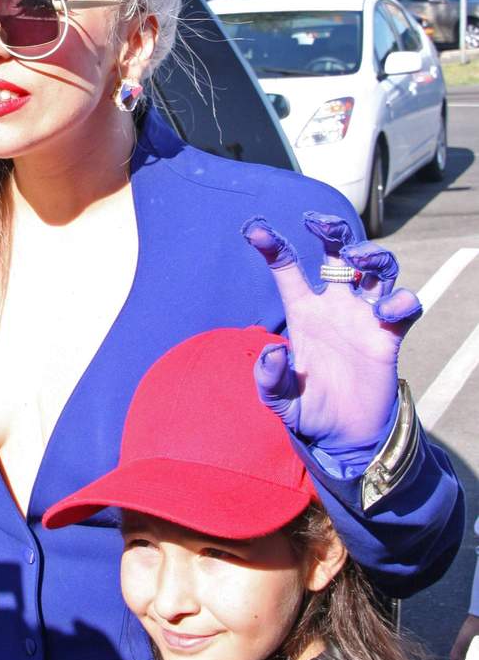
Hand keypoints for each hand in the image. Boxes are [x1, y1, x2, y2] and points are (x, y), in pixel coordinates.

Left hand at [242, 212, 421, 453]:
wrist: (344, 435)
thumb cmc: (309, 410)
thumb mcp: (280, 400)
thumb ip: (270, 378)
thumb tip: (273, 351)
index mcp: (303, 313)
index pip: (288, 269)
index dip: (272, 247)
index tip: (254, 230)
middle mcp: (335, 306)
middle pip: (338, 252)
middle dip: (333, 230)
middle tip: (320, 223)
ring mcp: (364, 317)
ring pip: (377, 268)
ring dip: (372, 255)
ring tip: (358, 261)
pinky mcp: (389, 336)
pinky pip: (404, 306)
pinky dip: (401, 301)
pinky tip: (386, 312)